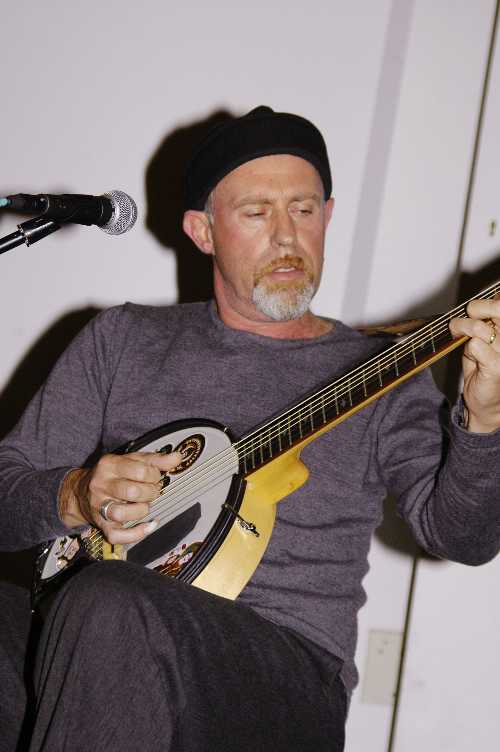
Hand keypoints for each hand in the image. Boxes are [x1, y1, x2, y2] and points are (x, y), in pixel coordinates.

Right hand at [59, 450, 181, 543]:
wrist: (81, 491)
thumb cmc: (113, 474)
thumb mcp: (132, 460)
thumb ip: (155, 460)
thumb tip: (177, 457)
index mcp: (109, 464)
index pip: (140, 470)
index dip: (154, 475)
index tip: (154, 477)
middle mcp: (101, 485)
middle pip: (132, 492)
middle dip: (150, 493)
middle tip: (152, 492)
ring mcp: (99, 506)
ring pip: (121, 514)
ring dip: (141, 511)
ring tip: (144, 506)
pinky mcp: (100, 525)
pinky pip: (116, 536)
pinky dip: (136, 534)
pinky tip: (148, 526)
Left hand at [449, 297, 499, 431]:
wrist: (488, 404)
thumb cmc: (486, 370)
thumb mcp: (485, 341)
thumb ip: (485, 321)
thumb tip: (479, 301)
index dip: (488, 302)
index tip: (475, 309)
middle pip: (498, 308)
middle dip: (476, 308)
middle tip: (466, 317)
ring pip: (480, 327)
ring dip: (462, 328)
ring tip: (458, 333)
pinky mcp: (497, 366)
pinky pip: (475, 346)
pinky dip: (467, 347)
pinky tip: (470, 354)